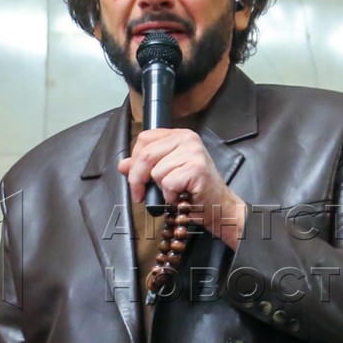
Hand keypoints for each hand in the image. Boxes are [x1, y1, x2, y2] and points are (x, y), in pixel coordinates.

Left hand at [120, 128, 248, 248]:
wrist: (219, 206)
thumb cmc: (194, 190)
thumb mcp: (166, 173)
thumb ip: (144, 166)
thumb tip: (123, 165)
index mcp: (179, 135)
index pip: (144, 139)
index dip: (134, 160)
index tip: (135, 178)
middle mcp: (187, 138)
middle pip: (146, 155)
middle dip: (137, 179)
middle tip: (140, 194)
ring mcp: (193, 152)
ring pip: (156, 171)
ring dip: (160, 188)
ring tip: (173, 192)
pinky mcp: (196, 169)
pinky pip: (168, 183)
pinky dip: (170, 195)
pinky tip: (180, 196)